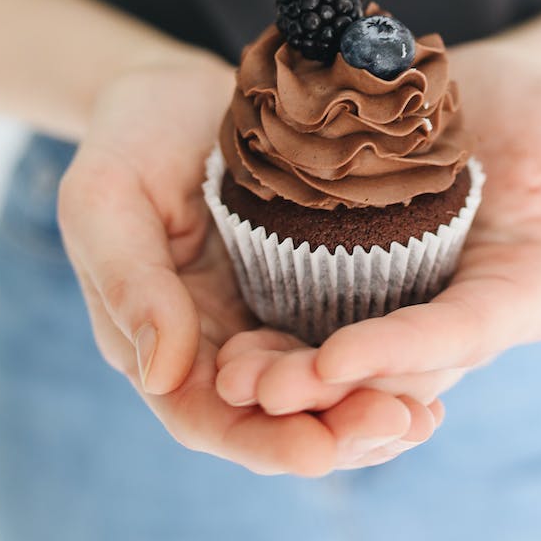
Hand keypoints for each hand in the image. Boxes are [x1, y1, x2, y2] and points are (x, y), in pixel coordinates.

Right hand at [57, 52, 442, 474]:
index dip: (261, 441)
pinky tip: (433, 368)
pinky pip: (352, 341)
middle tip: (399, 426)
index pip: (205, 417)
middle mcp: (219, 344)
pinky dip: (386, 364)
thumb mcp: (107, 197)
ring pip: (320, 394)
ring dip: (369, 412)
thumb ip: (128, 281)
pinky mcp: (315, 285)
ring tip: (426, 417)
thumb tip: (162, 375)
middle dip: (335, 434)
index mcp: (160, 338)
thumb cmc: (131, 137)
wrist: (182, 90)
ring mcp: (269, 317)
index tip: (319, 449)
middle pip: (275, 419)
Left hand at [214, 44, 540, 416]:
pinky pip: (318, 340)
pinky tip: (227, 355)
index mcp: (520, 294)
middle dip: (331, 385)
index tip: (333, 361)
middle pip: (397, 369)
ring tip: (229, 380)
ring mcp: (408, 317)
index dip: (401, 352)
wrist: (461, 93)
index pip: (462, 336)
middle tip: (256, 389)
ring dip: (293, 385)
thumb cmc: (527, 102)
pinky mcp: (359, 303)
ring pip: (352, 370)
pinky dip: (279, 353)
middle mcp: (464, 322)